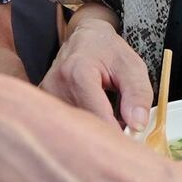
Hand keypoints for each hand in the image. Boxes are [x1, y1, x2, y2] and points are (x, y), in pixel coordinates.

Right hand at [42, 15, 154, 131]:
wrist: (83, 39)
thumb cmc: (108, 51)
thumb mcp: (131, 66)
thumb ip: (138, 94)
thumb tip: (138, 125)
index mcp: (78, 72)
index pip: (98, 116)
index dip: (118, 133)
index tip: (132, 141)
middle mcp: (56, 86)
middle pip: (85, 126)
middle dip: (108, 135)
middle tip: (124, 134)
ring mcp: (46, 97)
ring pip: (76, 130)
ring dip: (96, 133)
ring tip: (110, 121)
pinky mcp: (44, 106)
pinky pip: (67, 127)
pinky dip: (84, 129)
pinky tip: (95, 121)